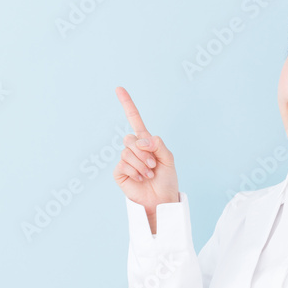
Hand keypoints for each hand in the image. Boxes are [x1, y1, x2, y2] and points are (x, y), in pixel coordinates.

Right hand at [113, 86, 179, 215]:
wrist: (161, 199)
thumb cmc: (166, 180)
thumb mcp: (168, 158)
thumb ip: (158, 144)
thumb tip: (141, 139)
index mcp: (146, 142)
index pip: (134, 119)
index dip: (127, 104)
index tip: (118, 88)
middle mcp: (134, 149)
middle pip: (131, 139)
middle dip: (145, 153)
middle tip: (153, 165)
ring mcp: (125, 160)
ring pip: (128, 152)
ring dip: (142, 165)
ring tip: (149, 174)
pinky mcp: (119, 172)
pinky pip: (123, 164)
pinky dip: (135, 172)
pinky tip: (140, 179)